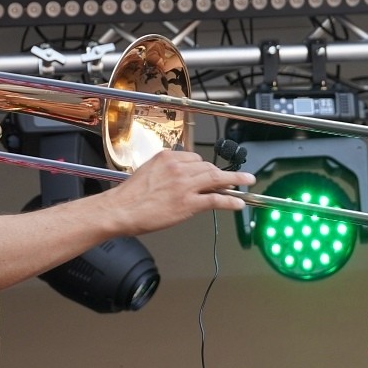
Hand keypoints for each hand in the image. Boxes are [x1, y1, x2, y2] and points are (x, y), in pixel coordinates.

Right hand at [104, 150, 255, 233]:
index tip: (211, 171)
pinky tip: (239, 202)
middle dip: (221, 174)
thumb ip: (164, 171)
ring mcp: (185, 185)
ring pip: (216, 179)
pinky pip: (216, 199)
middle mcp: (178, 167)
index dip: (205, 167)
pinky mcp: (189, 203)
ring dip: (234, 181)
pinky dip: (231, 200)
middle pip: (207, 167)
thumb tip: (176, 177)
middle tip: (233, 178)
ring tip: (246, 182)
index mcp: (167, 157)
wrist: (120, 210)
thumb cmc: (129, 196)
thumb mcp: (147, 173)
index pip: (194, 158)